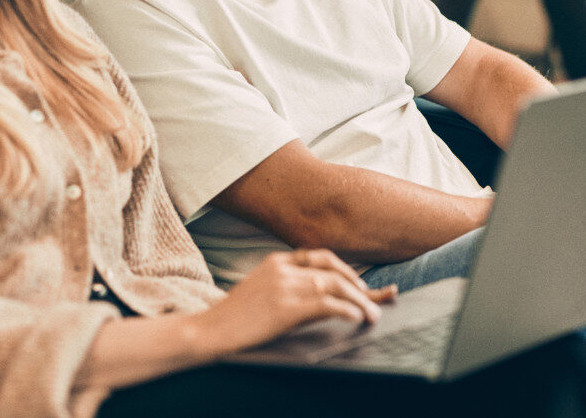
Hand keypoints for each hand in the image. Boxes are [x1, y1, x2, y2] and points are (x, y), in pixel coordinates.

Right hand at [193, 249, 396, 357]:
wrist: (211, 329)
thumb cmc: (234, 316)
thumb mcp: (261, 289)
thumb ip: (286, 285)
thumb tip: (315, 295)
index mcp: (276, 260)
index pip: (319, 256)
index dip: (345, 268)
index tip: (360, 283)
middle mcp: (283, 268)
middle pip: (332, 269)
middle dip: (358, 284)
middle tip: (374, 300)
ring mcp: (285, 286)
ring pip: (334, 285)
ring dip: (359, 300)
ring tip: (372, 315)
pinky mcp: (287, 307)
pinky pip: (327, 304)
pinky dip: (347, 309)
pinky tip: (356, 317)